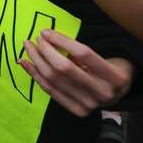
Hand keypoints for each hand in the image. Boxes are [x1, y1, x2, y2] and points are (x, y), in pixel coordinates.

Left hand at [19, 30, 133, 116]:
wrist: (117, 95)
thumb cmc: (108, 69)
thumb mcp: (105, 57)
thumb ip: (81, 51)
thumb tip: (48, 37)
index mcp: (116, 76)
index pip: (83, 54)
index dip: (62, 41)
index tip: (46, 32)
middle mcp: (103, 93)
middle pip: (64, 68)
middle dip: (46, 50)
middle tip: (36, 39)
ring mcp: (89, 105)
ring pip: (54, 80)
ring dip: (36, 61)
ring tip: (28, 47)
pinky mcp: (77, 111)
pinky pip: (50, 90)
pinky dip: (35, 75)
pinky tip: (25, 63)